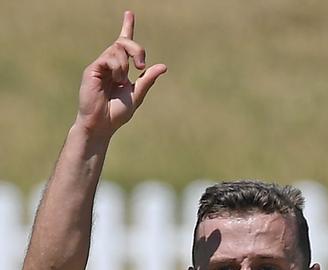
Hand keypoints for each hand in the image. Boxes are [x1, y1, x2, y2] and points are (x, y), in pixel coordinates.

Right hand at [76, 10, 165, 138]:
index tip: (129, 13)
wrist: (102, 125)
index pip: (123, 43)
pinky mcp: (92, 68)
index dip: (127, 27)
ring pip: (117, 49)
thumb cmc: (116, 113)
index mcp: (120, 69)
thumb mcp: (136, 95)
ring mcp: (100, 65)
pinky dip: (118, 68)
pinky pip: (109, 58)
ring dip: (125, 65)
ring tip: (121, 82)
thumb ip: (147, 80)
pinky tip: (116, 80)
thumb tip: (163, 67)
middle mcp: (109, 64)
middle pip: (124, 42)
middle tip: (141, 66)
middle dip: (137, 49)